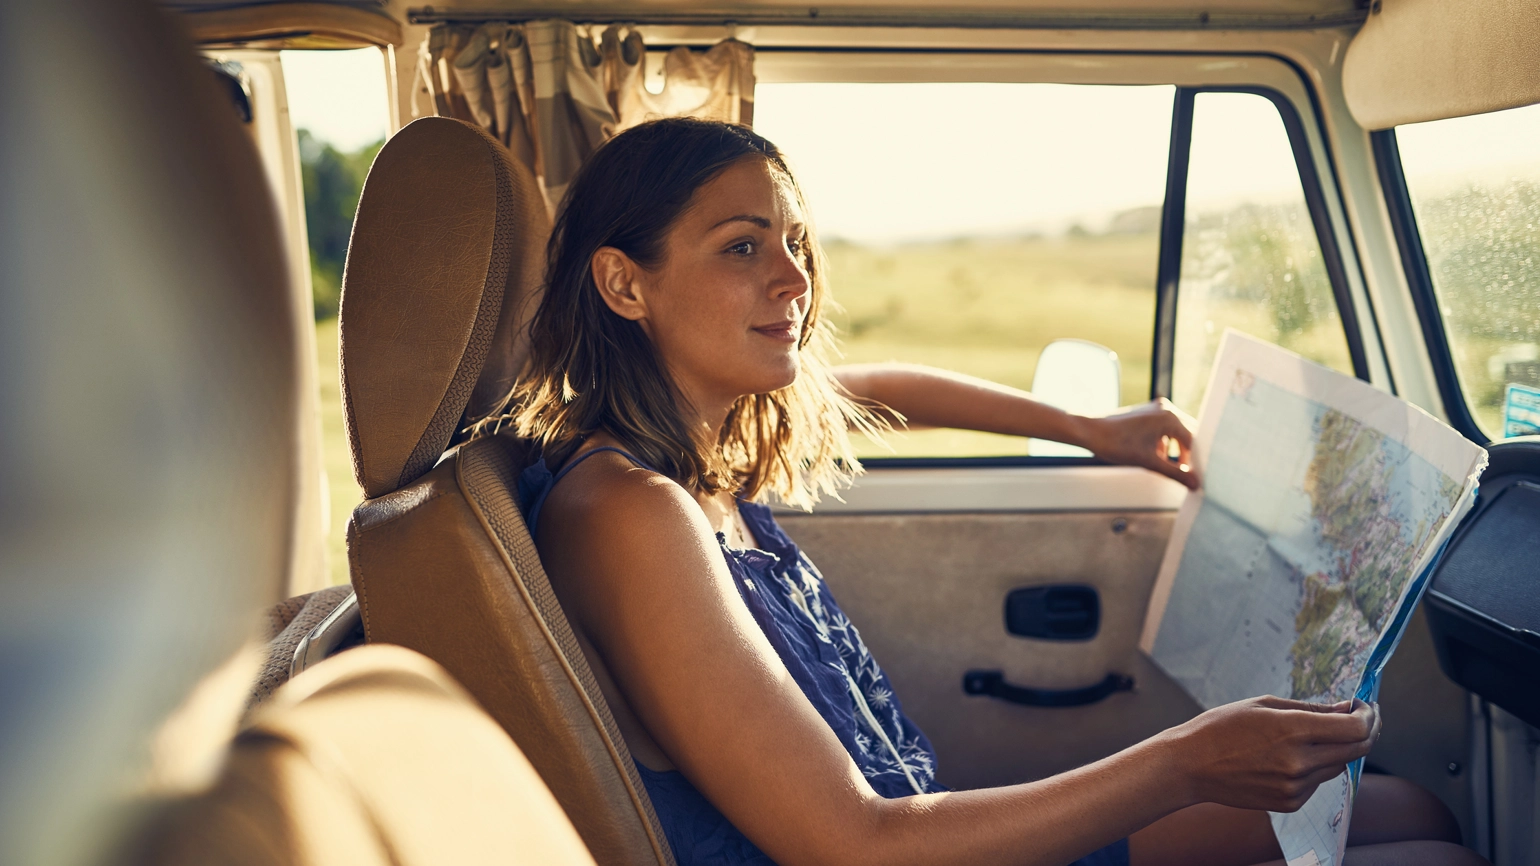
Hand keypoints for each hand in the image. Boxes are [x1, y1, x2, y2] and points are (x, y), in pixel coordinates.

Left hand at [1080, 399, 1199, 489]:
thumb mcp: (1149, 462)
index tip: (1196, 475)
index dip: (1195, 460)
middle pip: (1186, 435)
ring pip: (1174, 433)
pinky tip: (1156, 457)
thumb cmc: (1116, 444)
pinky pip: (1162, 429)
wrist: (1089, 432)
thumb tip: (1195, 484)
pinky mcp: (1145, 414)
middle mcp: (1164, 409)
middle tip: (1189, 473)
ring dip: (1174, 450)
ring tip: (1171, 468)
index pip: (1193, 441)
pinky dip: (1163, 444)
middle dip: (1187, 455)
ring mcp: (1154, 409)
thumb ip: (1175, 473)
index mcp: (1169, 417)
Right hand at [1162, 696, 1379, 811]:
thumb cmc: (1221, 728)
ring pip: (1337, 766)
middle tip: (1362, 717)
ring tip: (1316, 735)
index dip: (1369, 717)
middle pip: (1357, 749)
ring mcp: (1296, 786)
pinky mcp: (1290, 802)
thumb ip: (1310, 709)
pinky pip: (1317, 782)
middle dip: (1366, 731)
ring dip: (1337, 749)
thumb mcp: (1262, 705)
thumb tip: (1345, 710)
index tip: (1366, 707)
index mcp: (1293, 731)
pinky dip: (1314, 767)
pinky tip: (1289, 756)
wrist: (1190, 766)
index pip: (1355, 729)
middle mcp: (1300, 762)